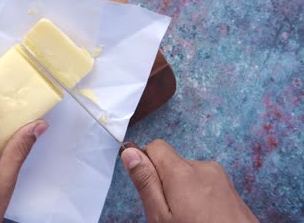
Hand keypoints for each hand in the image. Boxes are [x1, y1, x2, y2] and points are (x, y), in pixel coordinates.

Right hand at [121, 139, 257, 222]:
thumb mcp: (161, 217)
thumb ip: (145, 182)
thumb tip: (130, 153)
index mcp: (182, 172)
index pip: (155, 146)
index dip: (146, 165)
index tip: (149, 188)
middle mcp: (204, 168)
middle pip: (172, 163)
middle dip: (165, 184)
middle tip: (169, 214)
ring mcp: (221, 178)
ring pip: (189, 175)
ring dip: (183, 193)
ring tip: (188, 219)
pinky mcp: (231, 190)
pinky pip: (205, 185)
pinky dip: (199, 199)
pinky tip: (203, 219)